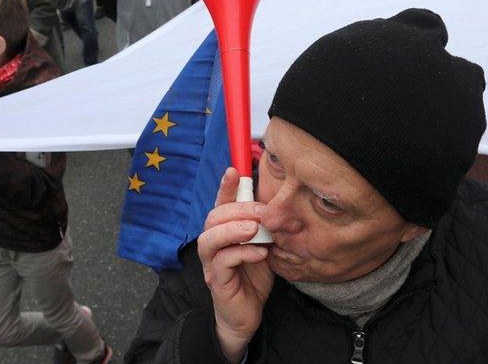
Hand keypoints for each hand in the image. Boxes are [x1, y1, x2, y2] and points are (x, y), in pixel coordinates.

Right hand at [198, 168, 274, 362]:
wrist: (247, 316)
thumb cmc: (254, 278)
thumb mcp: (263, 246)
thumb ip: (264, 227)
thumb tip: (278, 205)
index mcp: (223, 234)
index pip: (220, 205)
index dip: (224, 187)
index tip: (234, 171)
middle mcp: (212, 246)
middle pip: (213, 218)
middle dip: (238, 210)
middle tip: (262, 212)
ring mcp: (211, 265)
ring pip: (209, 238)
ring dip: (233, 229)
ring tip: (254, 230)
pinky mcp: (217, 282)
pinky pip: (222, 262)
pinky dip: (242, 253)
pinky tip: (259, 253)